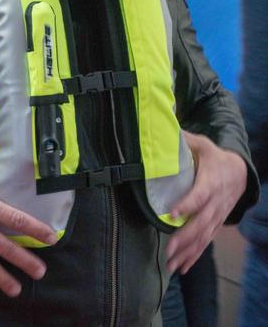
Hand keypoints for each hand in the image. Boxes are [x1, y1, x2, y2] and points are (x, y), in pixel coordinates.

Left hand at [166, 131, 246, 274]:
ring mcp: (217, 215)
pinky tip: (182, 267)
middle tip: (169, 249)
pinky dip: (194, 256)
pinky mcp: (215, 224)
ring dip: (188, 252)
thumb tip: (161, 132)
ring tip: (171, 264)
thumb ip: (183, 140)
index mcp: (211, 180)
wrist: (239, 172)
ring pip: (203, 237)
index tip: (173, 213)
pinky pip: (206, 242)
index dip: (188, 204)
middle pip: (201, 222)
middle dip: (185, 237)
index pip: (200, 195)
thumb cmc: (215, 157)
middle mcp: (215, 202)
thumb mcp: (202, 144)